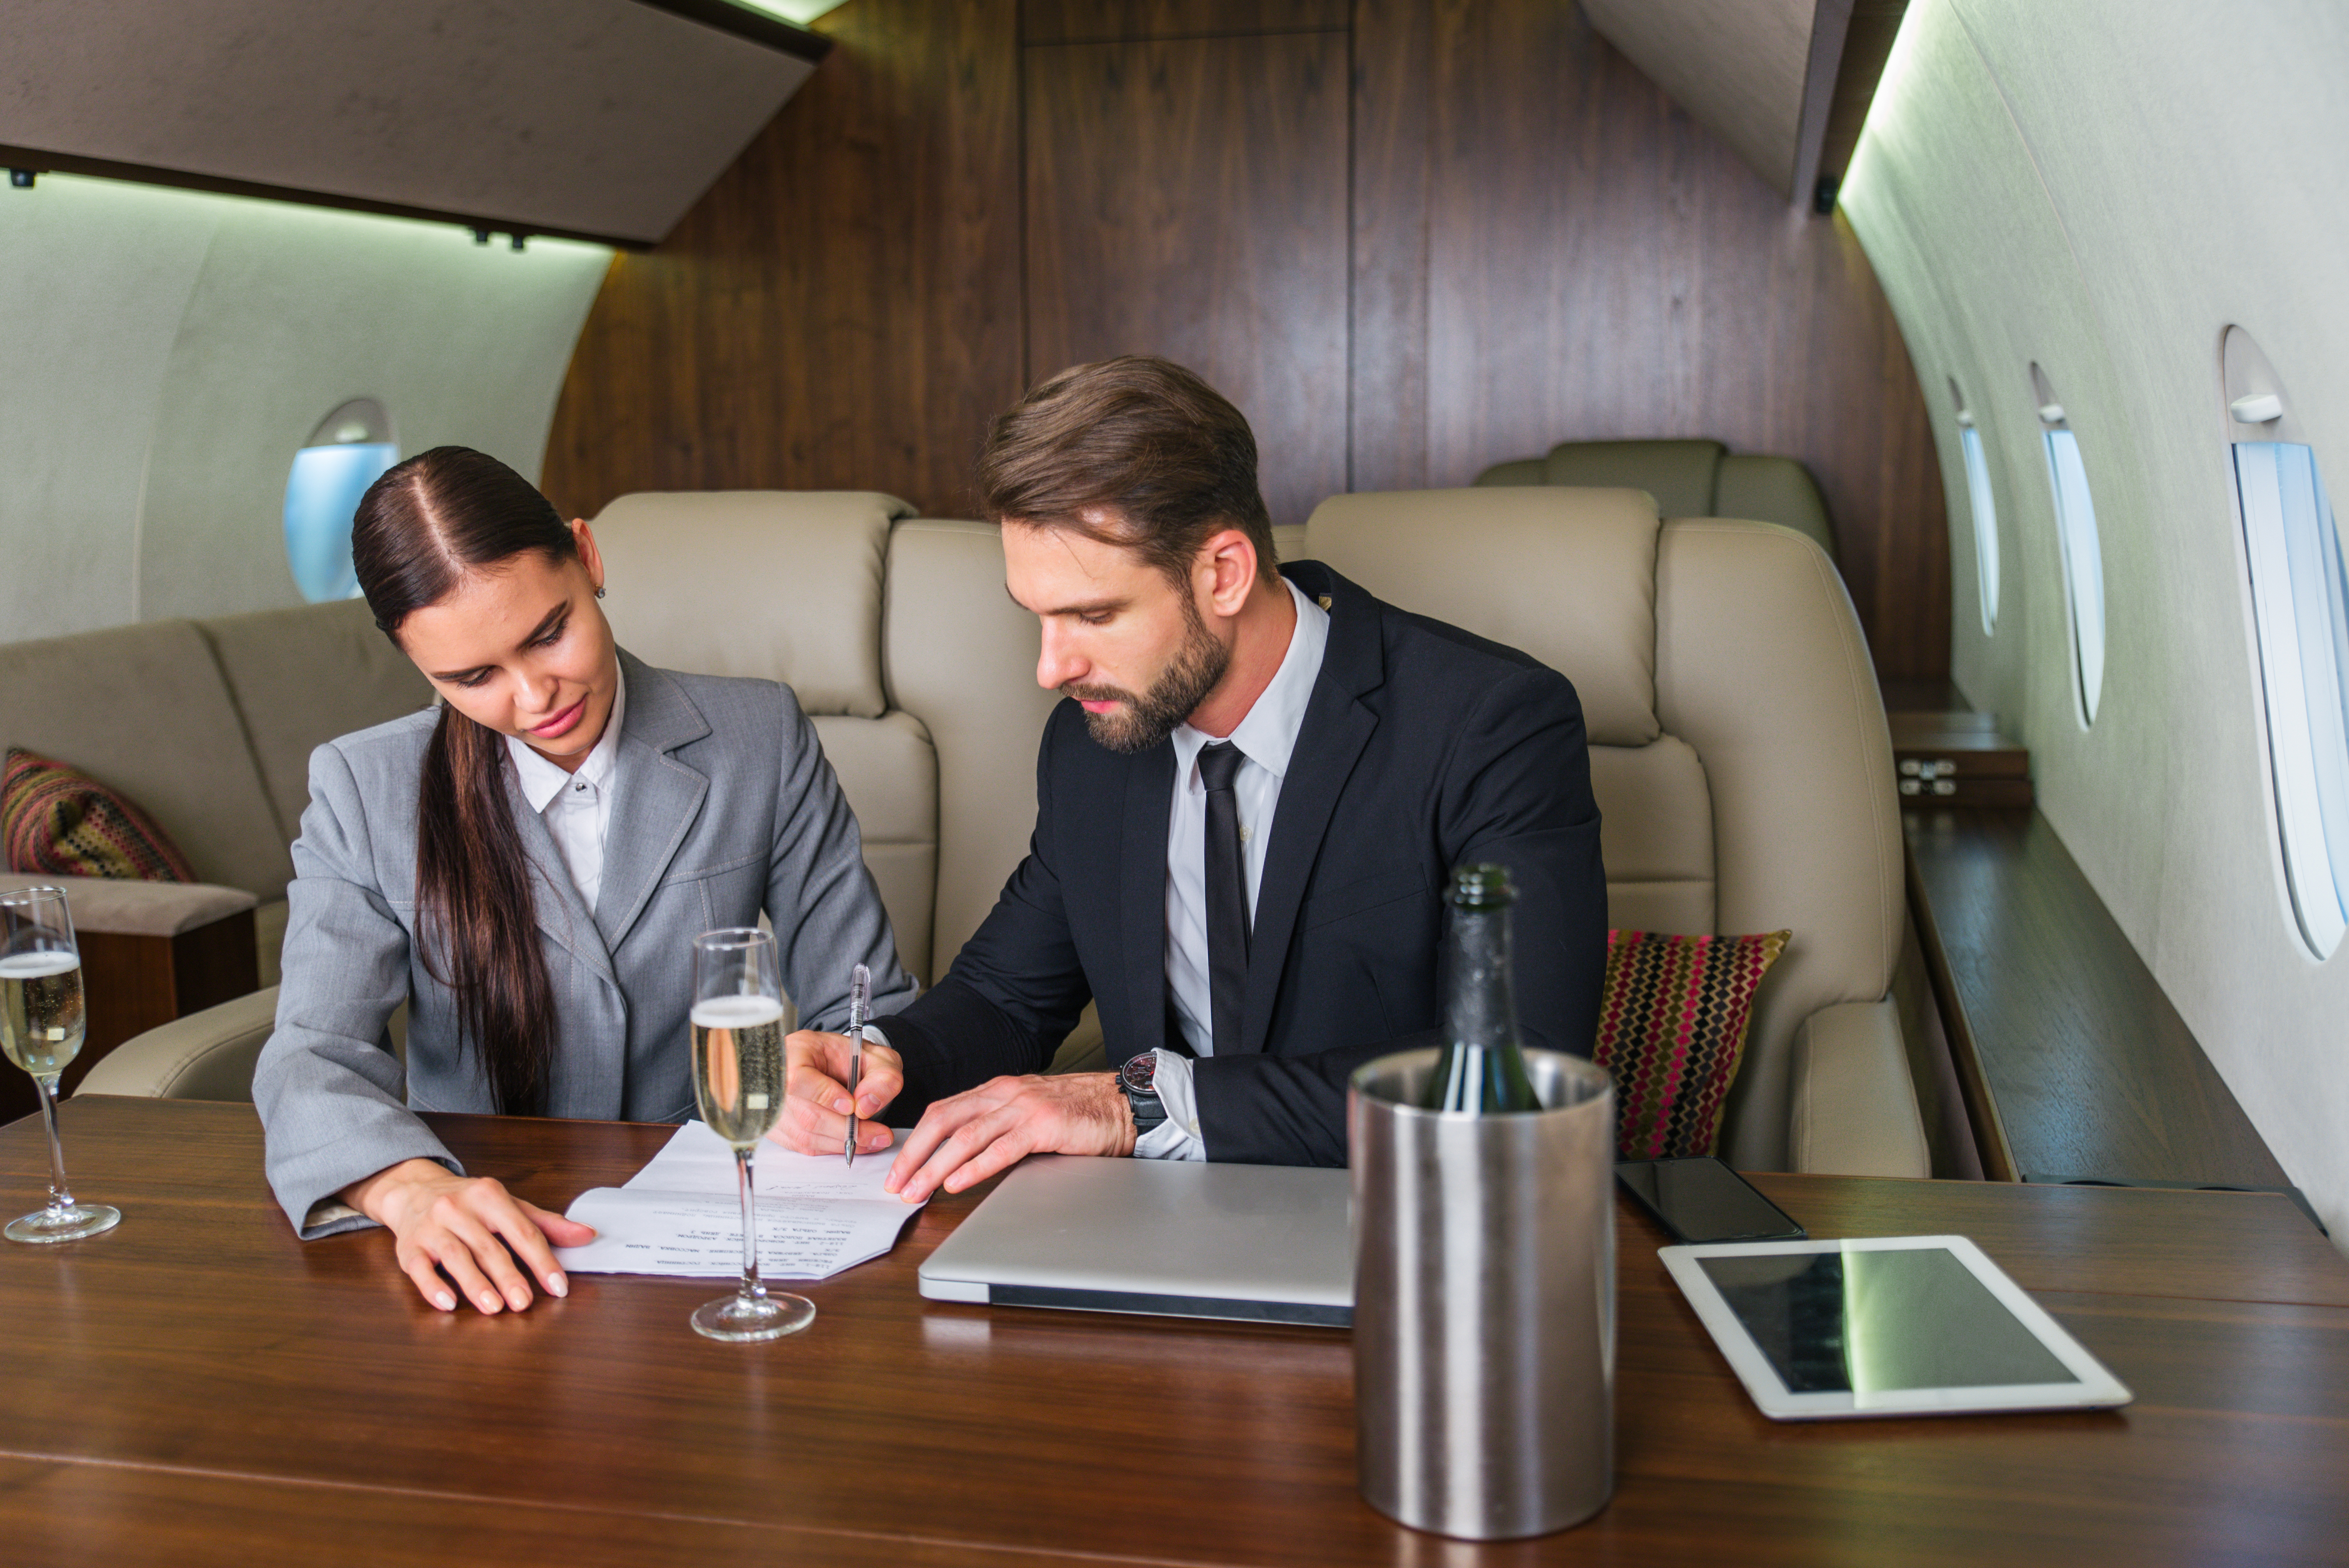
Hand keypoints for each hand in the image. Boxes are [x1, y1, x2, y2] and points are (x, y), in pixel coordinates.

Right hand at [344, 1158, 594, 1314]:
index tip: (557, 1286)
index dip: (542, 1260)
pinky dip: (433, 1286)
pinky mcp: (409, 1247)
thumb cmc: (469, 1203)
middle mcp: (459, 1208)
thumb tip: (587, 1235)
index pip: (523, 1231)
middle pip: (489, 1246)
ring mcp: (432, 1227)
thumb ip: (546, 1224)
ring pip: (456, 1257)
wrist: (414, 1190)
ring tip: (493, 1307)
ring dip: (475, 1284)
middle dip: (508, 1276)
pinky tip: (448, 1303)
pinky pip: (419, 1268)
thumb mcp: (510, 1206)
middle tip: (524, 1302)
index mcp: (490, 1195)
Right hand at [771, 1029, 900, 1157]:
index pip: (799, 1079)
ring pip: (806, 1135)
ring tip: (872, 1140)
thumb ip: (881, 1076)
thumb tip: (867, 1105)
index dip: (826, 1096)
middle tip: (878, 1134)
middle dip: (847, 1129)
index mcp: (795, 1053)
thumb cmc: (848, 1058)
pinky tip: (852, 1142)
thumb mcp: (876, 1056)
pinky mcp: (778, 1129)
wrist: (831, 1063)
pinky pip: (804, 1146)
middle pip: (807, 1115)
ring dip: (842, 1142)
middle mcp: (777, 1081)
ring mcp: (774, 1108)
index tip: (853, 1106)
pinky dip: (831, 1147)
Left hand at [885, 1072, 1133, 1202]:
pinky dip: (974, 1167)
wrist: (1121, 1105)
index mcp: (996, 1090)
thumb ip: (996, 1128)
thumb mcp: (1026, 1114)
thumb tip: (958, 1157)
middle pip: (944, 1121)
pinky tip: (957, 1182)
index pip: (942, 1112)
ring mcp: (1023, 1108)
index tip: (899, 1168)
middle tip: (896, 1183)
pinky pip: (1000, 1148)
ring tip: (918, 1190)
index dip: (915, 1141)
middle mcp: (1004, 1094)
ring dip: (935, 1166)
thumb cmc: (1076, 1114)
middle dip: (915, 1155)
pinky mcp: (1044, 1126)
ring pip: (966, 1136)